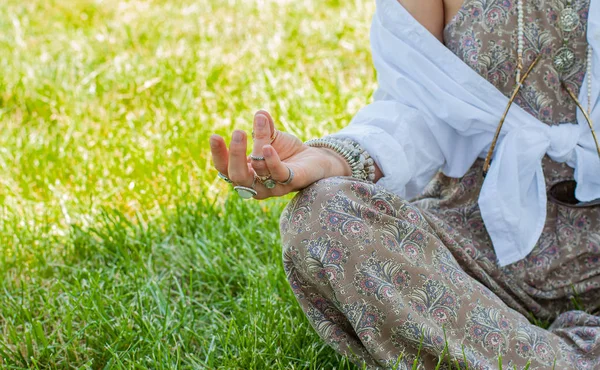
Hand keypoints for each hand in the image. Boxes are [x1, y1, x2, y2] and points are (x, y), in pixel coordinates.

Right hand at [209, 110, 350, 199]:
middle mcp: (257, 185)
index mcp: (247, 174)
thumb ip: (263, 128)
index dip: (219, 155)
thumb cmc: (288, 151)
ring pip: (259, 171)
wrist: (315, 160)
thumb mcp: (272, 138)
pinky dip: (272, 160)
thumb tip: (260, 113)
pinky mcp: (291, 182)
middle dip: (235, 155)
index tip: (215, 136)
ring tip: (259, 123)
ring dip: (258, 145)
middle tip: (238, 132)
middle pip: (237, 177)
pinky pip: (279, 174)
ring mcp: (274, 187)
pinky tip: (268, 147)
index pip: (225, 169)